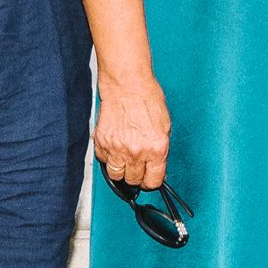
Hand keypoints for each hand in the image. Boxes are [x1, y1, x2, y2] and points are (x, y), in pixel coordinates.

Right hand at [92, 71, 169, 190]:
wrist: (127, 85)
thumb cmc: (147, 99)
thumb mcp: (165, 126)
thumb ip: (161, 151)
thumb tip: (157, 167)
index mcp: (156, 149)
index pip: (153, 181)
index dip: (151, 182)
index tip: (150, 179)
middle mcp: (136, 152)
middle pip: (133, 180)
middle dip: (136, 176)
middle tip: (137, 166)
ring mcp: (117, 148)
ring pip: (116, 175)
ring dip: (121, 170)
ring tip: (125, 160)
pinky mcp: (101, 142)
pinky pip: (103, 160)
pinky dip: (108, 157)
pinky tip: (115, 147)